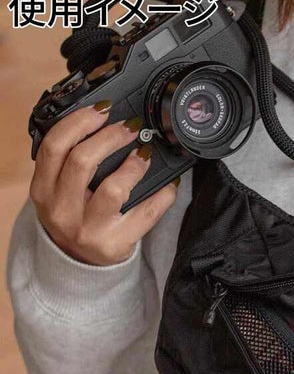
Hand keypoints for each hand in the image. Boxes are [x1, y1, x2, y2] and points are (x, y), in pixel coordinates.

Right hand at [29, 101, 178, 265]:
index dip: (79, 122)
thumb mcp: (59, 190)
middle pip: (82, 162)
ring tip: (145, 153)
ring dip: (134, 165)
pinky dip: (163, 193)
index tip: (101, 110)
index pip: (55, 147)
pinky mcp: (117, 244)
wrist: (80, 263)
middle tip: (130, 127)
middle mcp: (62, 212)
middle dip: (110, 137)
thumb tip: (103, 122)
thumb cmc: (75, 216)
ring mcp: (90, 231)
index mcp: (43, 191)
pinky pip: (147, 213)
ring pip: (114, 188)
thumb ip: (68, 161)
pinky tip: (169, 182)